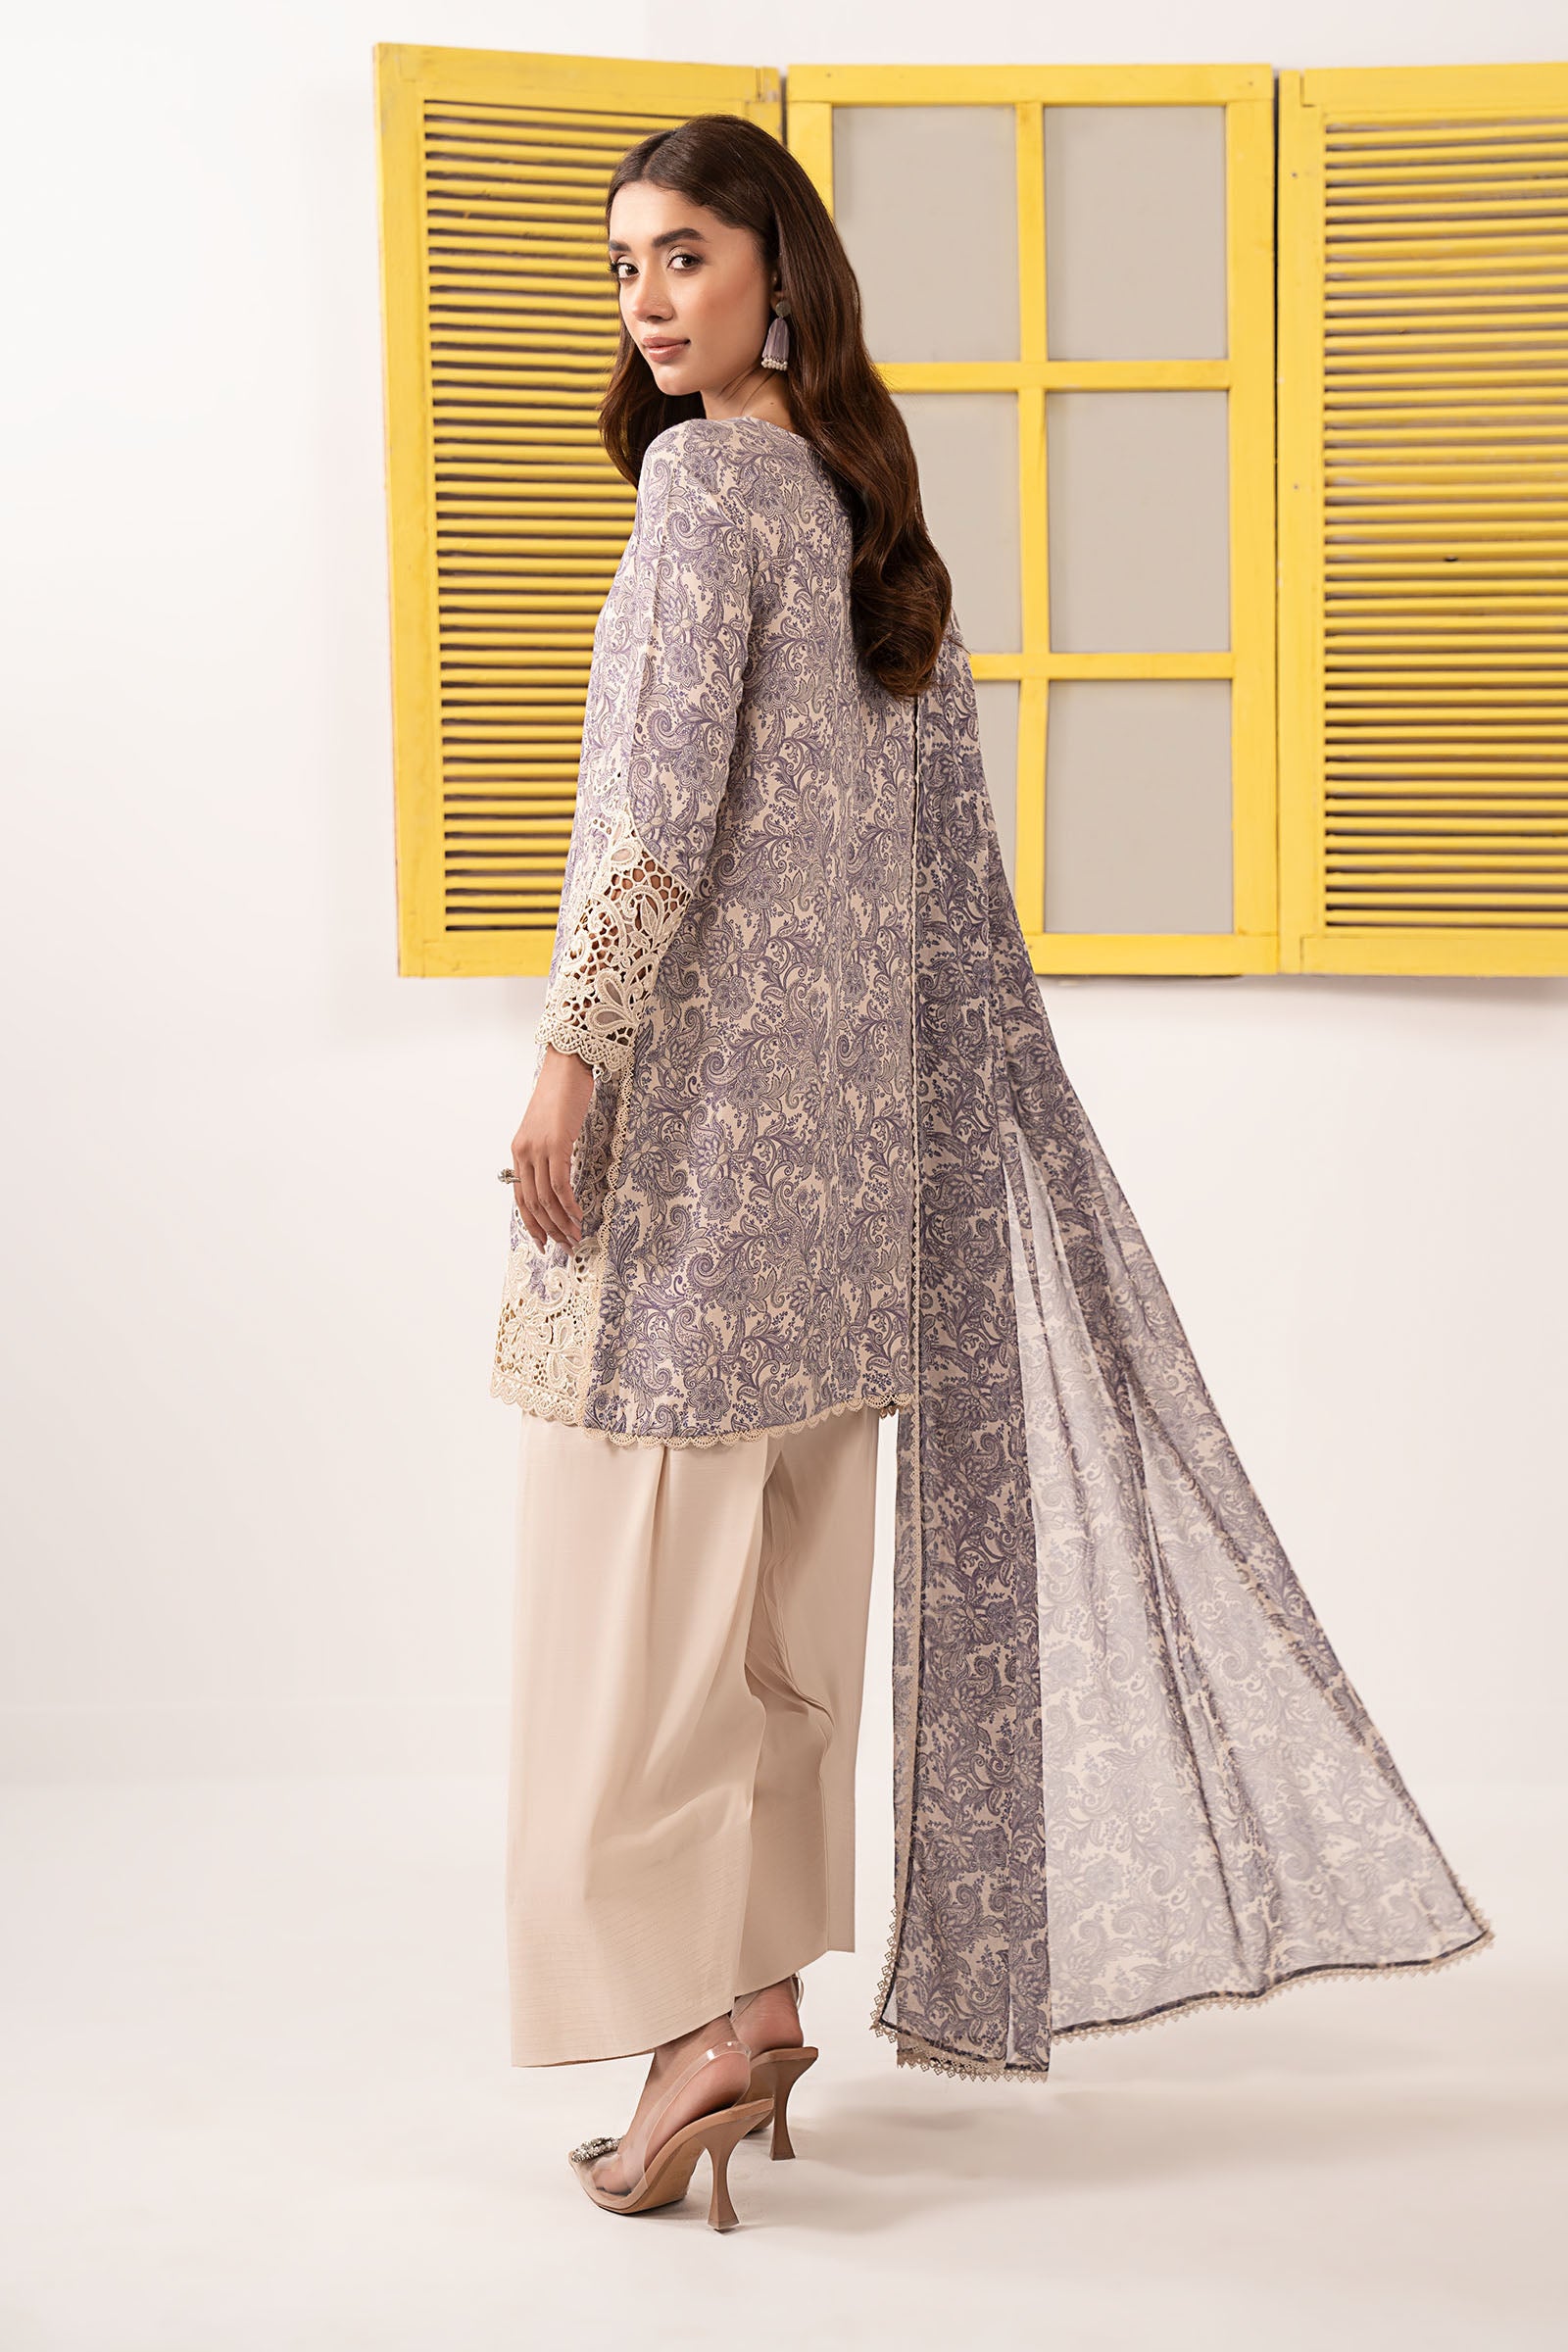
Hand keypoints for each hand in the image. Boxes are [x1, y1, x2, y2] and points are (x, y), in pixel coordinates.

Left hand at [509, 1045, 592, 1250]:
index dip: (532, 1224)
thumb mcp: (548, 1128)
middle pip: (532, 1204)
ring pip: (546, 1199)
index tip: (544, 1242)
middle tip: (567, 1246)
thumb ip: (548, 1153)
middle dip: (550, 1230)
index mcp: (519, 1151)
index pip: (521, 1198)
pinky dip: (569, 1205)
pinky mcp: (556, 1144)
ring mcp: (538, 1149)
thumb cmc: (561, 1094)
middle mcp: (523, 1153)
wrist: (566, 1066)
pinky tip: (579, 1215)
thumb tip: (559, 1179)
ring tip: (576, 1236)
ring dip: (562, 1223)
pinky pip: (560, 1184)